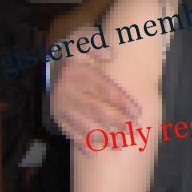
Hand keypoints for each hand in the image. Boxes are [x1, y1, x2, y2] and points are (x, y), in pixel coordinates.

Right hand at [50, 26, 139, 149]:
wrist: (54, 61)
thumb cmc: (77, 51)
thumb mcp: (85, 38)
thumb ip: (97, 44)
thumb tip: (110, 54)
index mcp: (78, 72)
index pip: (104, 89)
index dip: (122, 103)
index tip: (138, 113)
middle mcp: (67, 90)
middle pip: (96, 110)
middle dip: (116, 123)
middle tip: (133, 132)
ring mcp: (60, 105)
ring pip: (83, 124)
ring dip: (102, 137)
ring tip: (119, 146)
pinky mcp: (56, 116)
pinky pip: (69, 132)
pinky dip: (81, 143)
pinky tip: (94, 152)